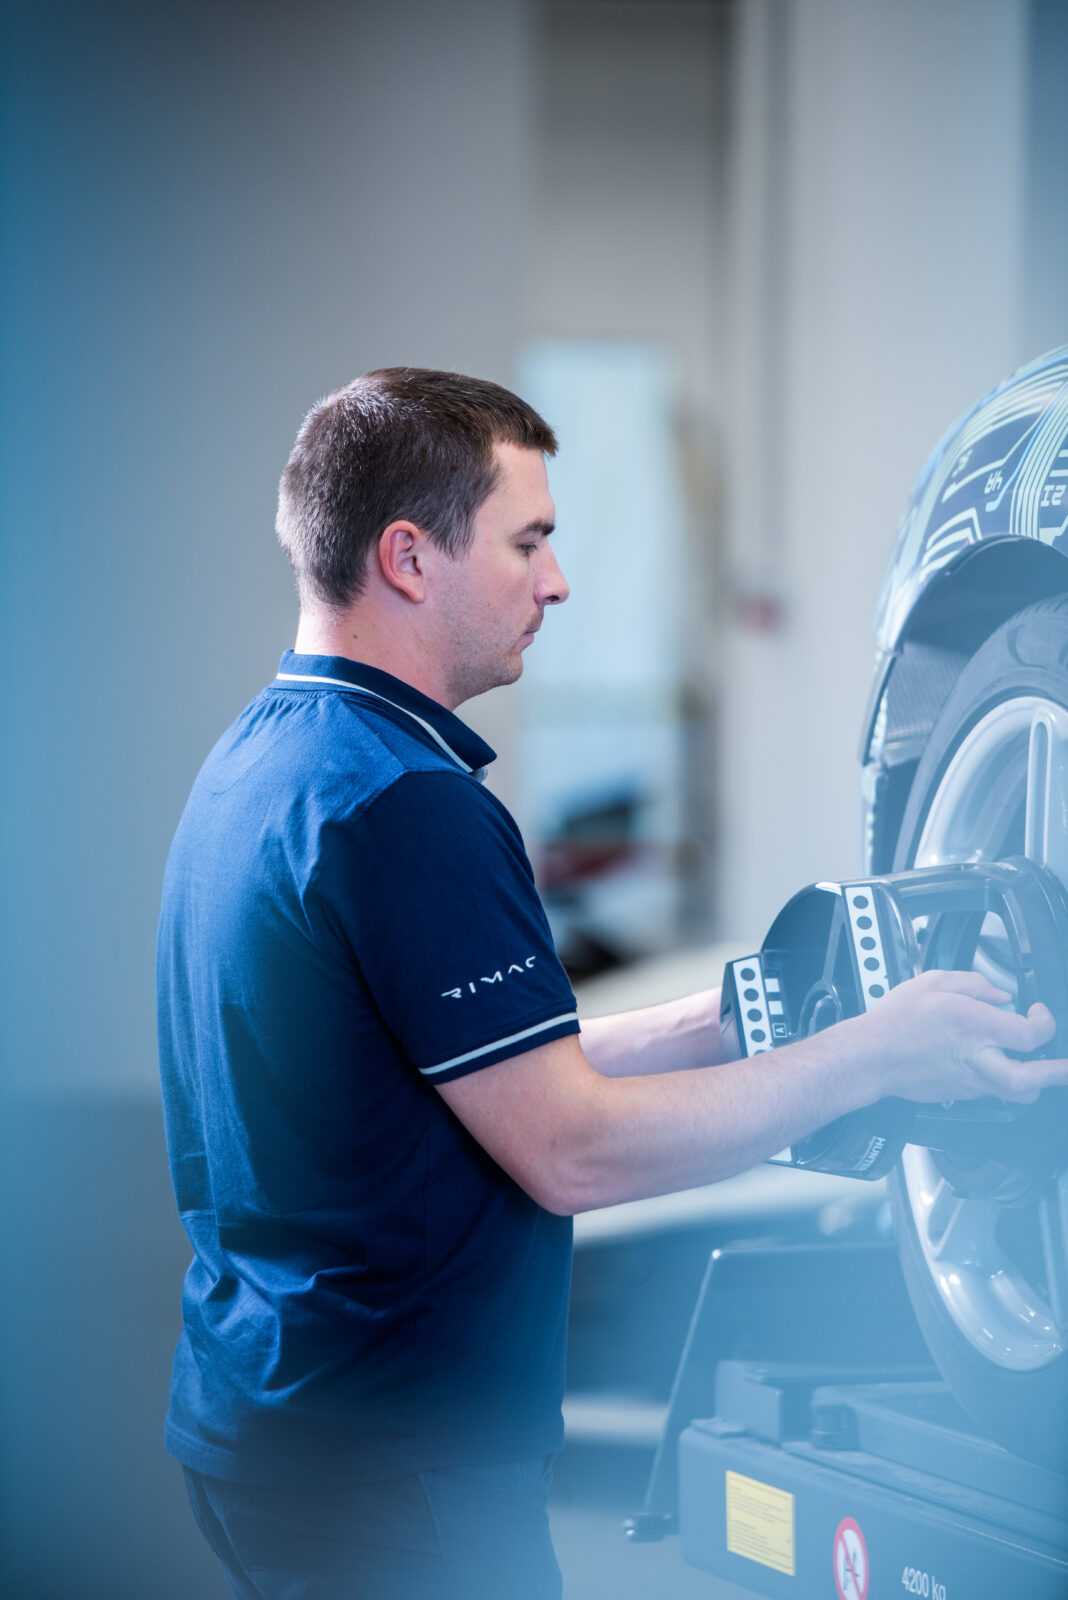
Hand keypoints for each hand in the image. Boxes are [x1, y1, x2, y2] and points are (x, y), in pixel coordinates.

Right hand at [844, 968, 1067, 1104]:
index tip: (1038, 1013)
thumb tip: (1000, 995)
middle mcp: (977, 1058)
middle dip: (1057, 1074)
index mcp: (974, 1027)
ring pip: (1016, 1093)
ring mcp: (970, 1081)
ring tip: (1041, 1070)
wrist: (870, 1057)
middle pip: (1030, 1079)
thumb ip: (974, 984)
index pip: (1028, 1034)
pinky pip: (992, 1090)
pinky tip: (994, 1065)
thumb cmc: (895, 1022)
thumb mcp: (933, 982)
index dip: (1044, 1023)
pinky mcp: (960, 1092)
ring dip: (1034, 1081)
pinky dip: (1001, 1080)